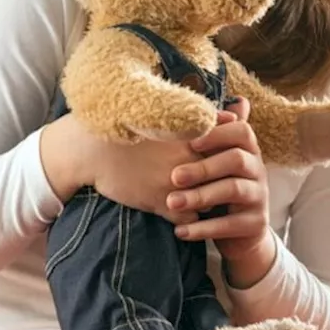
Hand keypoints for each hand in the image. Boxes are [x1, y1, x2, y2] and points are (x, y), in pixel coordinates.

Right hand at [41, 112, 236, 223]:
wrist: (90, 150)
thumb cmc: (130, 128)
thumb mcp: (169, 117)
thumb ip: (209, 116)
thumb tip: (238, 111)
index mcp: (194, 136)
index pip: (230, 149)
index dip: (231, 155)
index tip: (228, 158)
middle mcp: (189, 160)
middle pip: (225, 176)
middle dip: (225, 180)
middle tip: (220, 181)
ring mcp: (177, 184)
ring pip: (211, 199)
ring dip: (209, 200)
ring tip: (202, 197)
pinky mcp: (162, 204)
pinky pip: (191, 218)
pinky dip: (190, 218)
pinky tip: (183, 211)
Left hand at [167, 97, 272, 263]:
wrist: (241, 233)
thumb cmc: (221, 188)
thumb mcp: (217, 161)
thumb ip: (215, 134)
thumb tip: (227, 98)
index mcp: (248, 150)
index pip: (242, 131)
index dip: (217, 133)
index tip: (189, 142)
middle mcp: (258, 170)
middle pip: (236, 160)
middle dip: (203, 167)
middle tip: (174, 176)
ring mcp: (259, 197)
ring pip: (233, 190)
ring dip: (200, 197)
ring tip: (172, 203)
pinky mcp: (256, 223)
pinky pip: (231, 224)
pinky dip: (203, 228)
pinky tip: (180, 231)